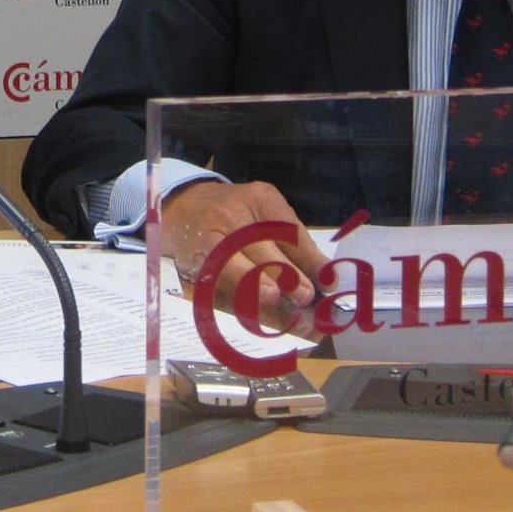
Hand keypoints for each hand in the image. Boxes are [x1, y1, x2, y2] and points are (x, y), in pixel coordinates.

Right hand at [161, 179, 330, 337]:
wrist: (184, 207)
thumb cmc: (238, 213)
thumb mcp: (267, 213)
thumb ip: (294, 242)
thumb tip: (324, 278)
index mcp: (260, 200)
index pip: (288, 229)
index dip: (308, 257)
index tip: (327, 281)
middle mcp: (233, 216)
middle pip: (260, 246)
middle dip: (284, 273)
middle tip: (304, 295)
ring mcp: (210, 239)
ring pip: (234, 264)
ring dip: (256, 286)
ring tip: (275, 300)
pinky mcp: (195, 261)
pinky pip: (216, 282)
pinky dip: (235, 298)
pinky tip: (251, 311)